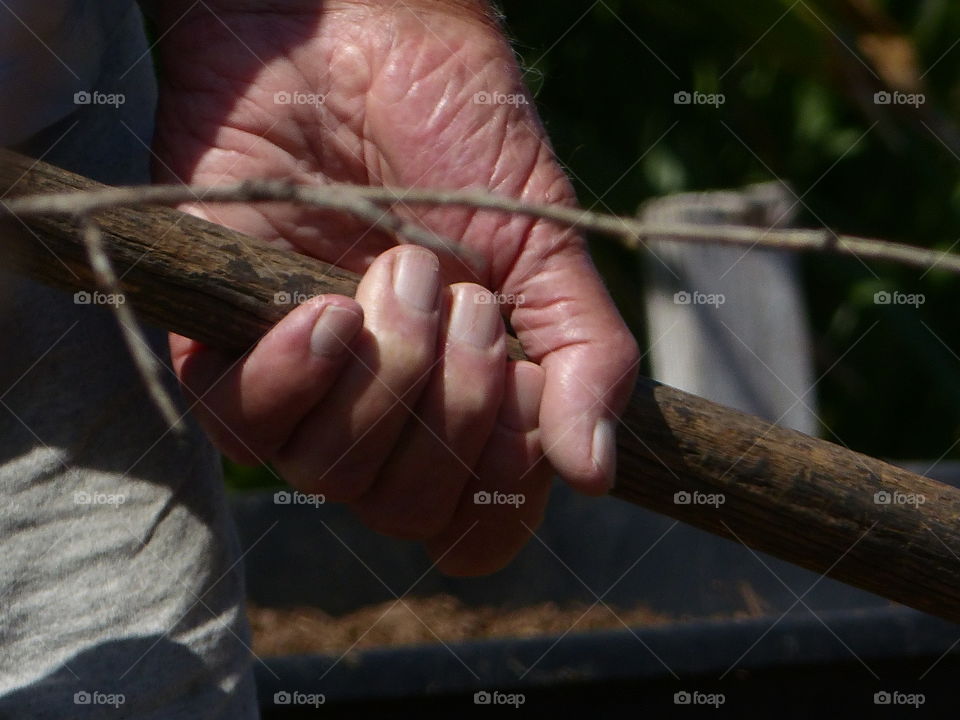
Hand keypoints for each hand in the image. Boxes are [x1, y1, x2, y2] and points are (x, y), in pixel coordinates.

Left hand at [152, 0, 638, 572]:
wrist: (354, 36)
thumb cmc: (457, 132)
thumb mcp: (543, 244)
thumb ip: (581, 355)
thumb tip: (595, 472)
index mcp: (465, 400)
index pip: (475, 526)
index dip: (500, 489)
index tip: (522, 392)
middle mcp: (384, 411)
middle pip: (404, 509)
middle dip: (449, 408)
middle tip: (461, 297)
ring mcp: (306, 385)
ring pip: (328, 475)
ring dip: (384, 374)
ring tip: (398, 270)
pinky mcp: (224, 347)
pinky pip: (240, 427)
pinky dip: (293, 377)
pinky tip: (326, 307)